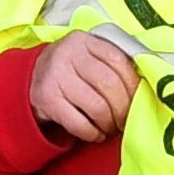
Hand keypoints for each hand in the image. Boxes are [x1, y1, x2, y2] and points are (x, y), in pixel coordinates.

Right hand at [28, 30, 138, 145]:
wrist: (29, 82)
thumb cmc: (69, 71)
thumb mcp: (87, 57)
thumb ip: (111, 64)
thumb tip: (143, 87)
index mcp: (82, 40)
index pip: (119, 61)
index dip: (133, 85)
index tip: (138, 99)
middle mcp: (66, 54)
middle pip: (110, 85)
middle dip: (123, 108)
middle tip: (125, 120)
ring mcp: (54, 76)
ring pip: (97, 106)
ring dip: (109, 123)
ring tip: (111, 128)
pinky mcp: (46, 100)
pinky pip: (79, 123)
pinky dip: (93, 133)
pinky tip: (96, 134)